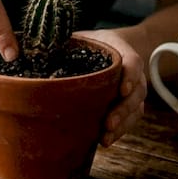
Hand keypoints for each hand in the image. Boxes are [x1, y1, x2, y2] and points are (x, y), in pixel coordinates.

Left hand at [75, 28, 145, 146]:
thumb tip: (40, 50)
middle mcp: (133, 73)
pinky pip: (131, 120)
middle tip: (108, 122)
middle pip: (136, 91)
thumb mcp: (83, 38)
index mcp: (122, 52)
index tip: (121, 89)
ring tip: (106, 137)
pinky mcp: (130, 105)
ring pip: (135, 108)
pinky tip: (105, 140)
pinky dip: (120, 131)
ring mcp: (134, 90)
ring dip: (122, 124)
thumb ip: (67, 43)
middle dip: (123, 109)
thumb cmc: (93, 44)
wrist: (113, 49)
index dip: (130, 75)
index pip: (133, 62)